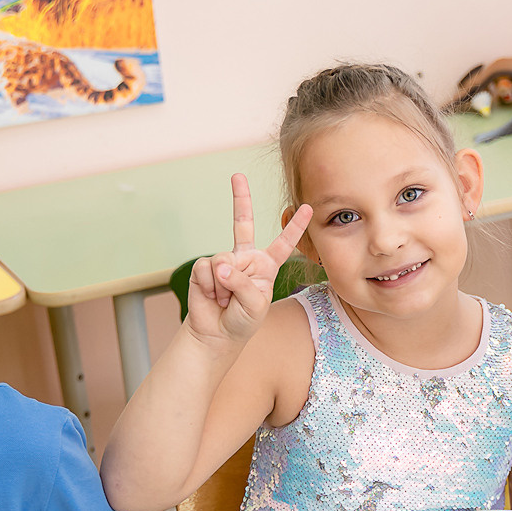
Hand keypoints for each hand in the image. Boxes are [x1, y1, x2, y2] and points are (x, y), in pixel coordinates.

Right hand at [186, 172, 312, 345]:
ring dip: (225, 286)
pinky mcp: (204, 266)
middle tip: (237, 176)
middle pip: (243, 222)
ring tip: (226, 300)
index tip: (307, 208)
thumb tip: (220, 266)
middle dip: (240, 198)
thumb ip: (243, 283)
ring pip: (224, 259)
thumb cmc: (242, 321)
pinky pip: (207, 268)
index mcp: (266, 266)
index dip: (295, 226)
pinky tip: (212, 297)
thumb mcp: (255, 305)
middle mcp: (246, 258)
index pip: (283, 243)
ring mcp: (224, 260)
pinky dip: (210, 286)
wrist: (216, 335)